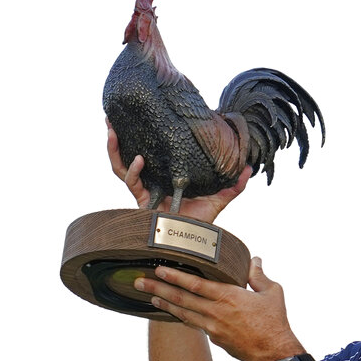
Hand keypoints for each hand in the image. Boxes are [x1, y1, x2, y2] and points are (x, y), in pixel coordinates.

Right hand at [106, 118, 251, 223]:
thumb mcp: (220, 198)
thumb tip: (249, 167)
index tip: (142, 118)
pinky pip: (131, 182)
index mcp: (165, 176)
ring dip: (114, 148)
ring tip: (111, 129)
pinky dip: (133, 170)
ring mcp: (144, 190)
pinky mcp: (141, 201)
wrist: (193, 242)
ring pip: (121, 167)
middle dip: (116, 138)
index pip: (150, 153)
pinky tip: (139, 158)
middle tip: (111, 119)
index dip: (141, 137)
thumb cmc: (202, 222)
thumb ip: (233, 184)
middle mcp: (151, 181)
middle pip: (128, 155)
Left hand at [134, 257, 302, 360]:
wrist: (274, 353)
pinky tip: (172, 311)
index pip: (195, 284)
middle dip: (158, 288)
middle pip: (181, 298)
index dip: (175, 276)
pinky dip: (180, 316)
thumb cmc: (275, 322)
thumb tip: (254, 260)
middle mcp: (216, 312)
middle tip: (139, 281)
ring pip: (183, 313)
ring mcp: (212, 327)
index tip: (159, 268)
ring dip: (164, 303)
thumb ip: (258, 276)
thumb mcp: (272, 293)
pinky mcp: (214, 338)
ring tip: (148, 295)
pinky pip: (193, 323)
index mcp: (229, 297)